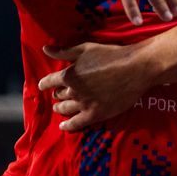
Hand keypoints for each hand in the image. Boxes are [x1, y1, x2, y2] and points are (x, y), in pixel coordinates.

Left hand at [38, 42, 153, 130]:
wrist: (134, 69)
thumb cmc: (111, 55)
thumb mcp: (85, 49)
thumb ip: (64, 51)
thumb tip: (45, 49)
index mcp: (69, 75)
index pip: (49, 81)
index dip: (44, 83)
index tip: (42, 85)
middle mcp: (73, 91)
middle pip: (59, 96)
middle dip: (57, 95)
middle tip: (58, 95)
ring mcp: (84, 104)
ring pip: (66, 109)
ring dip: (61, 108)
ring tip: (60, 108)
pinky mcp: (96, 114)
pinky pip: (77, 124)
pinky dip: (68, 126)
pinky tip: (63, 126)